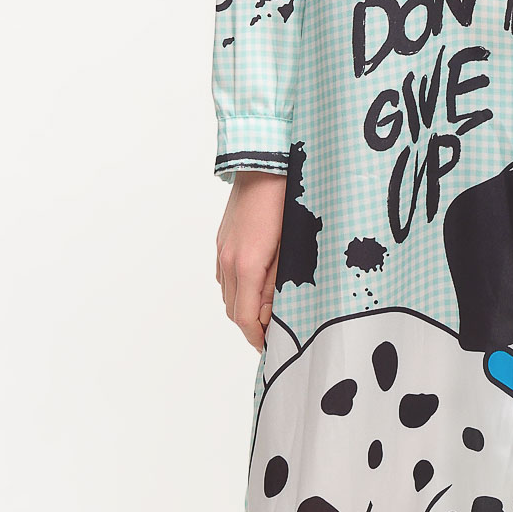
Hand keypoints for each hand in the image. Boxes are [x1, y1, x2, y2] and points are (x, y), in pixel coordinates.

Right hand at [215, 170, 286, 350]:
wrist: (264, 164)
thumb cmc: (286, 202)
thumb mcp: (290, 247)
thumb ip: (278, 283)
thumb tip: (269, 314)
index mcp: (247, 266)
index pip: (245, 318)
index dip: (257, 338)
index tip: (270, 347)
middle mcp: (228, 261)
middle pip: (233, 310)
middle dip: (251, 325)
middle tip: (273, 331)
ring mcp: (222, 250)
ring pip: (227, 293)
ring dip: (244, 306)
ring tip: (268, 308)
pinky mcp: (222, 240)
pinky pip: (225, 275)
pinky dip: (238, 287)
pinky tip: (257, 281)